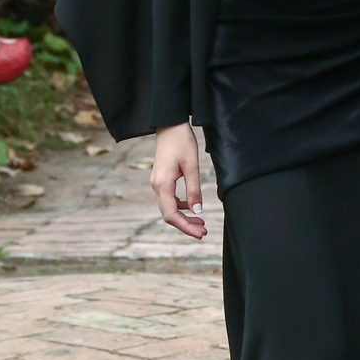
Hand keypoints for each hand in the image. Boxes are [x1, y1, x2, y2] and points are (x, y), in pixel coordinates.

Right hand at [151, 122, 206, 237]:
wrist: (170, 125)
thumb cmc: (182, 142)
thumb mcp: (192, 166)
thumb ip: (194, 190)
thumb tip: (197, 211)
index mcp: (163, 184)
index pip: (171, 215)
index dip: (185, 227)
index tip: (200, 234)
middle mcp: (156, 186)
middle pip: (169, 214)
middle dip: (186, 225)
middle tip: (204, 231)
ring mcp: (157, 183)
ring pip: (168, 207)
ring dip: (184, 216)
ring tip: (201, 222)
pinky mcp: (161, 179)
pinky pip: (169, 198)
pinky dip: (180, 206)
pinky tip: (192, 207)